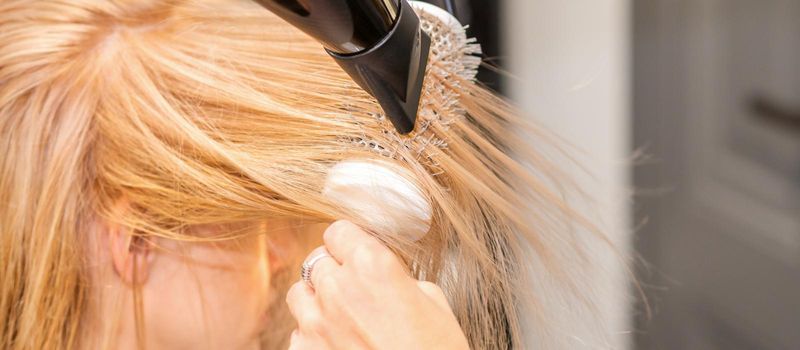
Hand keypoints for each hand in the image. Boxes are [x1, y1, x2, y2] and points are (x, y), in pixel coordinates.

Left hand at [286, 220, 469, 349]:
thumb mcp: (434, 302)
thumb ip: (401, 280)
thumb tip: (390, 279)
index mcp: (371, 266)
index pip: (339, 231)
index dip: (349, 242)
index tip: (357, 251)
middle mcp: (337, 289)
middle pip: (317, 260)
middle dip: (335, 270)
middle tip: (356, 287)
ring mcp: (316, 323)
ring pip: (299, 293)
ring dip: (316, 298)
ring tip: (341, 314)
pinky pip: (298, 332)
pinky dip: (312, 334)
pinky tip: (337, 342)